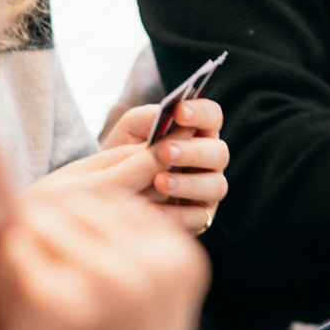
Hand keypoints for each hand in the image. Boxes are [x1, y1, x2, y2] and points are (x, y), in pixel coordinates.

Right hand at [0, 185, 206, 329]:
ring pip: (84, 201)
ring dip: (60, 223)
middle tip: (17, 266)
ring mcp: (155, 269)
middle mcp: (110, 283)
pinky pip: (126, 209)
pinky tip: (89, 257)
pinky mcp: (183, 261)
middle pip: (43, 211)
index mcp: (51, 308)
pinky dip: (102, 224)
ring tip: (51, 262)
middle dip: (20, 233)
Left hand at [97, 95, 230, 234]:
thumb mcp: (126, 133)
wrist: (110, 193)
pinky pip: (200, 217)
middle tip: (165, 152)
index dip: (201, 112)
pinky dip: (177, 214)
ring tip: (159, 182)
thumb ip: (143, 119)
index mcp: (197, 133)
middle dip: (193, 151)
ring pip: (216, 185)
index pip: (212, 116)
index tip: (179, 113)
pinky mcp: (200, 217)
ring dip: (189, 183)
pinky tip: (154, 211)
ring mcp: (207, 190)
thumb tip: (161, 115)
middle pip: (219, 152)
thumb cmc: (124, 156)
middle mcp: (209, 161)